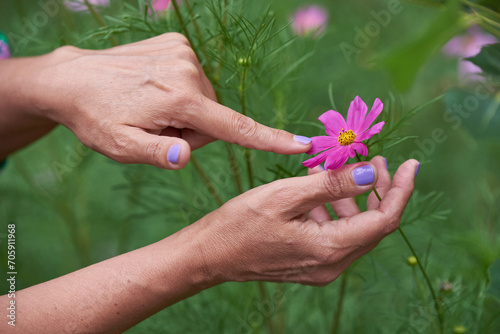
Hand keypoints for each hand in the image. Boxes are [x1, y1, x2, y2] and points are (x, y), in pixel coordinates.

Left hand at [28, 33, 310, 168]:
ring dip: (185, 111)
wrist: (72, 79)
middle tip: (156, 130)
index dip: (269, 139)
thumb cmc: (96, 118)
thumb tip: (186, 155)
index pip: (234, 127)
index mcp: (178, 100)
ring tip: (150, 109)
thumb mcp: (120, 147)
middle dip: (192, 130)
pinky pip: (194, 79)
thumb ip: (157, 155)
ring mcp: (183, 52)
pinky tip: (152, 90)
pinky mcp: (177, 42)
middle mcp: (187, 71)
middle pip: (214, 117)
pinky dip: (180, 91)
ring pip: (205, 99)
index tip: (300, 143)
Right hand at [193, 157, 417, 285]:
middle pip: (373, 225)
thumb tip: (369, 173)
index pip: (384, 220)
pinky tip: (318, 190)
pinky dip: (335, 210)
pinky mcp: (310, 263)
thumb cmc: (239, 223)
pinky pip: (336, 234)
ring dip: (354, 198)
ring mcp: (321, 267)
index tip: (410, 164)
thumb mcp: (284, 196)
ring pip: (354, 228)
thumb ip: (330, 185)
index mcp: (329, 249)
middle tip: (373, 159)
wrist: (210, 255)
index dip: (400, 190)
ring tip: (340, 170)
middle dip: (379, 190)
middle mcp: (332, 264)